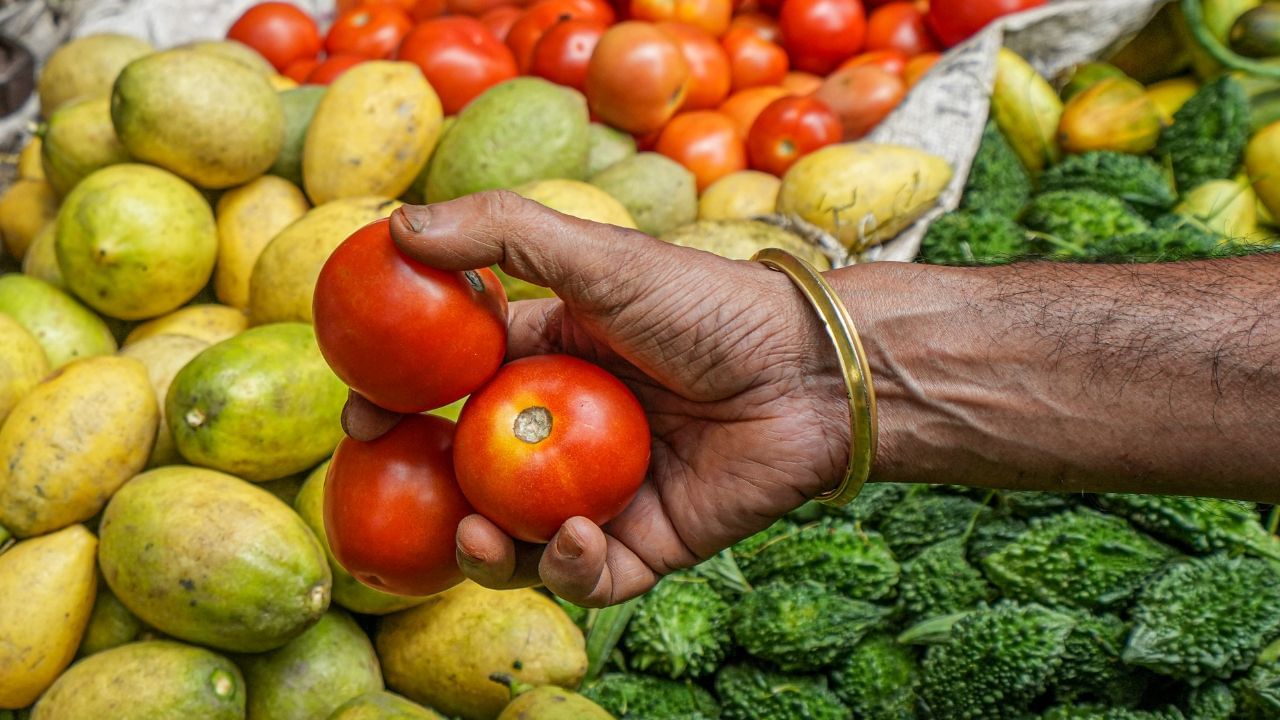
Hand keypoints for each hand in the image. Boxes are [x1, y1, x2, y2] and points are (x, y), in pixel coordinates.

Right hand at [341, 190, 852, 605]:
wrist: (810, 373)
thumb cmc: (709, 306)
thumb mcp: (600, 258)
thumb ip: (502, 234)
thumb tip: (397, 226)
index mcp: (549, 364)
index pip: (454, 390)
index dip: (402, 405)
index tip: (360, 413)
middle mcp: (568, 433)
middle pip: (475, 477)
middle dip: (428, 495)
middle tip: (393, 496)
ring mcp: (605, 492)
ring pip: (520, 540)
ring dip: (487, 550)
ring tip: (475, 537)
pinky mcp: (648, 543)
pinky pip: (588, 574)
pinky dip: (569, 566)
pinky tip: (574, 537)